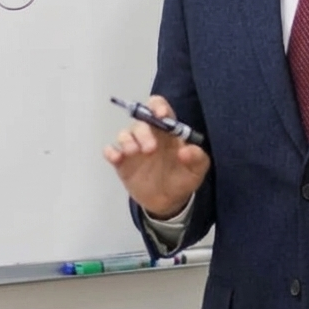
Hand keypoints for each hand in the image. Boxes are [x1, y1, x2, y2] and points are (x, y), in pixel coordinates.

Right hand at [103, 95, 210, 217]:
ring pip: (124, 134)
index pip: (158, 108)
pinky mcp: (122, 163)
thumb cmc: (183, 178)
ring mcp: (133, 147)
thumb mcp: (197, 169)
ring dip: (127, 140)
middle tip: (151, 149)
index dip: (158, 107)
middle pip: (140, 121)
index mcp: (167, 131)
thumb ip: (197, 158)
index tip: (161, 115)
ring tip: (134, 152)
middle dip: (144, 131)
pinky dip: (110, 151)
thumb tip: (185, 151)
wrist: (168, 201)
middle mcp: (148, 134)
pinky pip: (110, 151)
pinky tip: (116, 158)